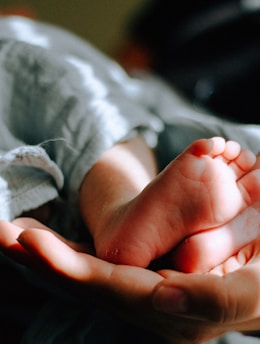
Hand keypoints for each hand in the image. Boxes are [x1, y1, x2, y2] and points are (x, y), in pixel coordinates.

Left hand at [0, 218, 259, 342]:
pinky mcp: (131, 280)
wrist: (254, 279)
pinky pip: (88, 268)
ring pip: (78, 277)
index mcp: (169, 312)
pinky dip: (58, 254)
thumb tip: (161, 296)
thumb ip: (213, 298)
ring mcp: (133, 294)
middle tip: (1, 232)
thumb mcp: (248, 291)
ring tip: (4, 232)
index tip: (31, 246)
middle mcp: (143, 307)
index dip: (70, 269)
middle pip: (81, 284)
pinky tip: (32, 240)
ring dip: (40, 255)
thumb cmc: (257, 279)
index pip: (110, 290)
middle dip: (40, 258)